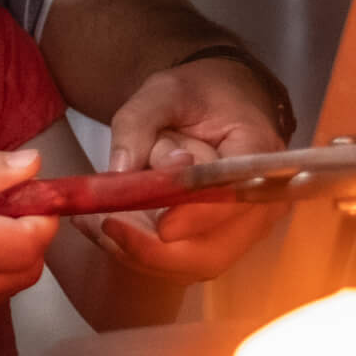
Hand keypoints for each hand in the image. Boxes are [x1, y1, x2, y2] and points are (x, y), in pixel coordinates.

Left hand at [92, 58, 291, 280]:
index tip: (158, 225)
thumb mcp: (162, 91)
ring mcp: (244, 226)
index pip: (234, 198)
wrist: (218, 102)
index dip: (196, 217)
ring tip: (94, 225)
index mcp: (258, 151)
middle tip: (103, 227)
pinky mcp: (220, 239)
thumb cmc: (197, 94)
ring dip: (142, 253)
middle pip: (215, 249)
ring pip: (194, 264)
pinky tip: (107, 230)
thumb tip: (123, 170)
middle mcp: (262, 198)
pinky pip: (183, 261)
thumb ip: (139, 124)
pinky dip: (143, 252)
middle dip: (155, 249)